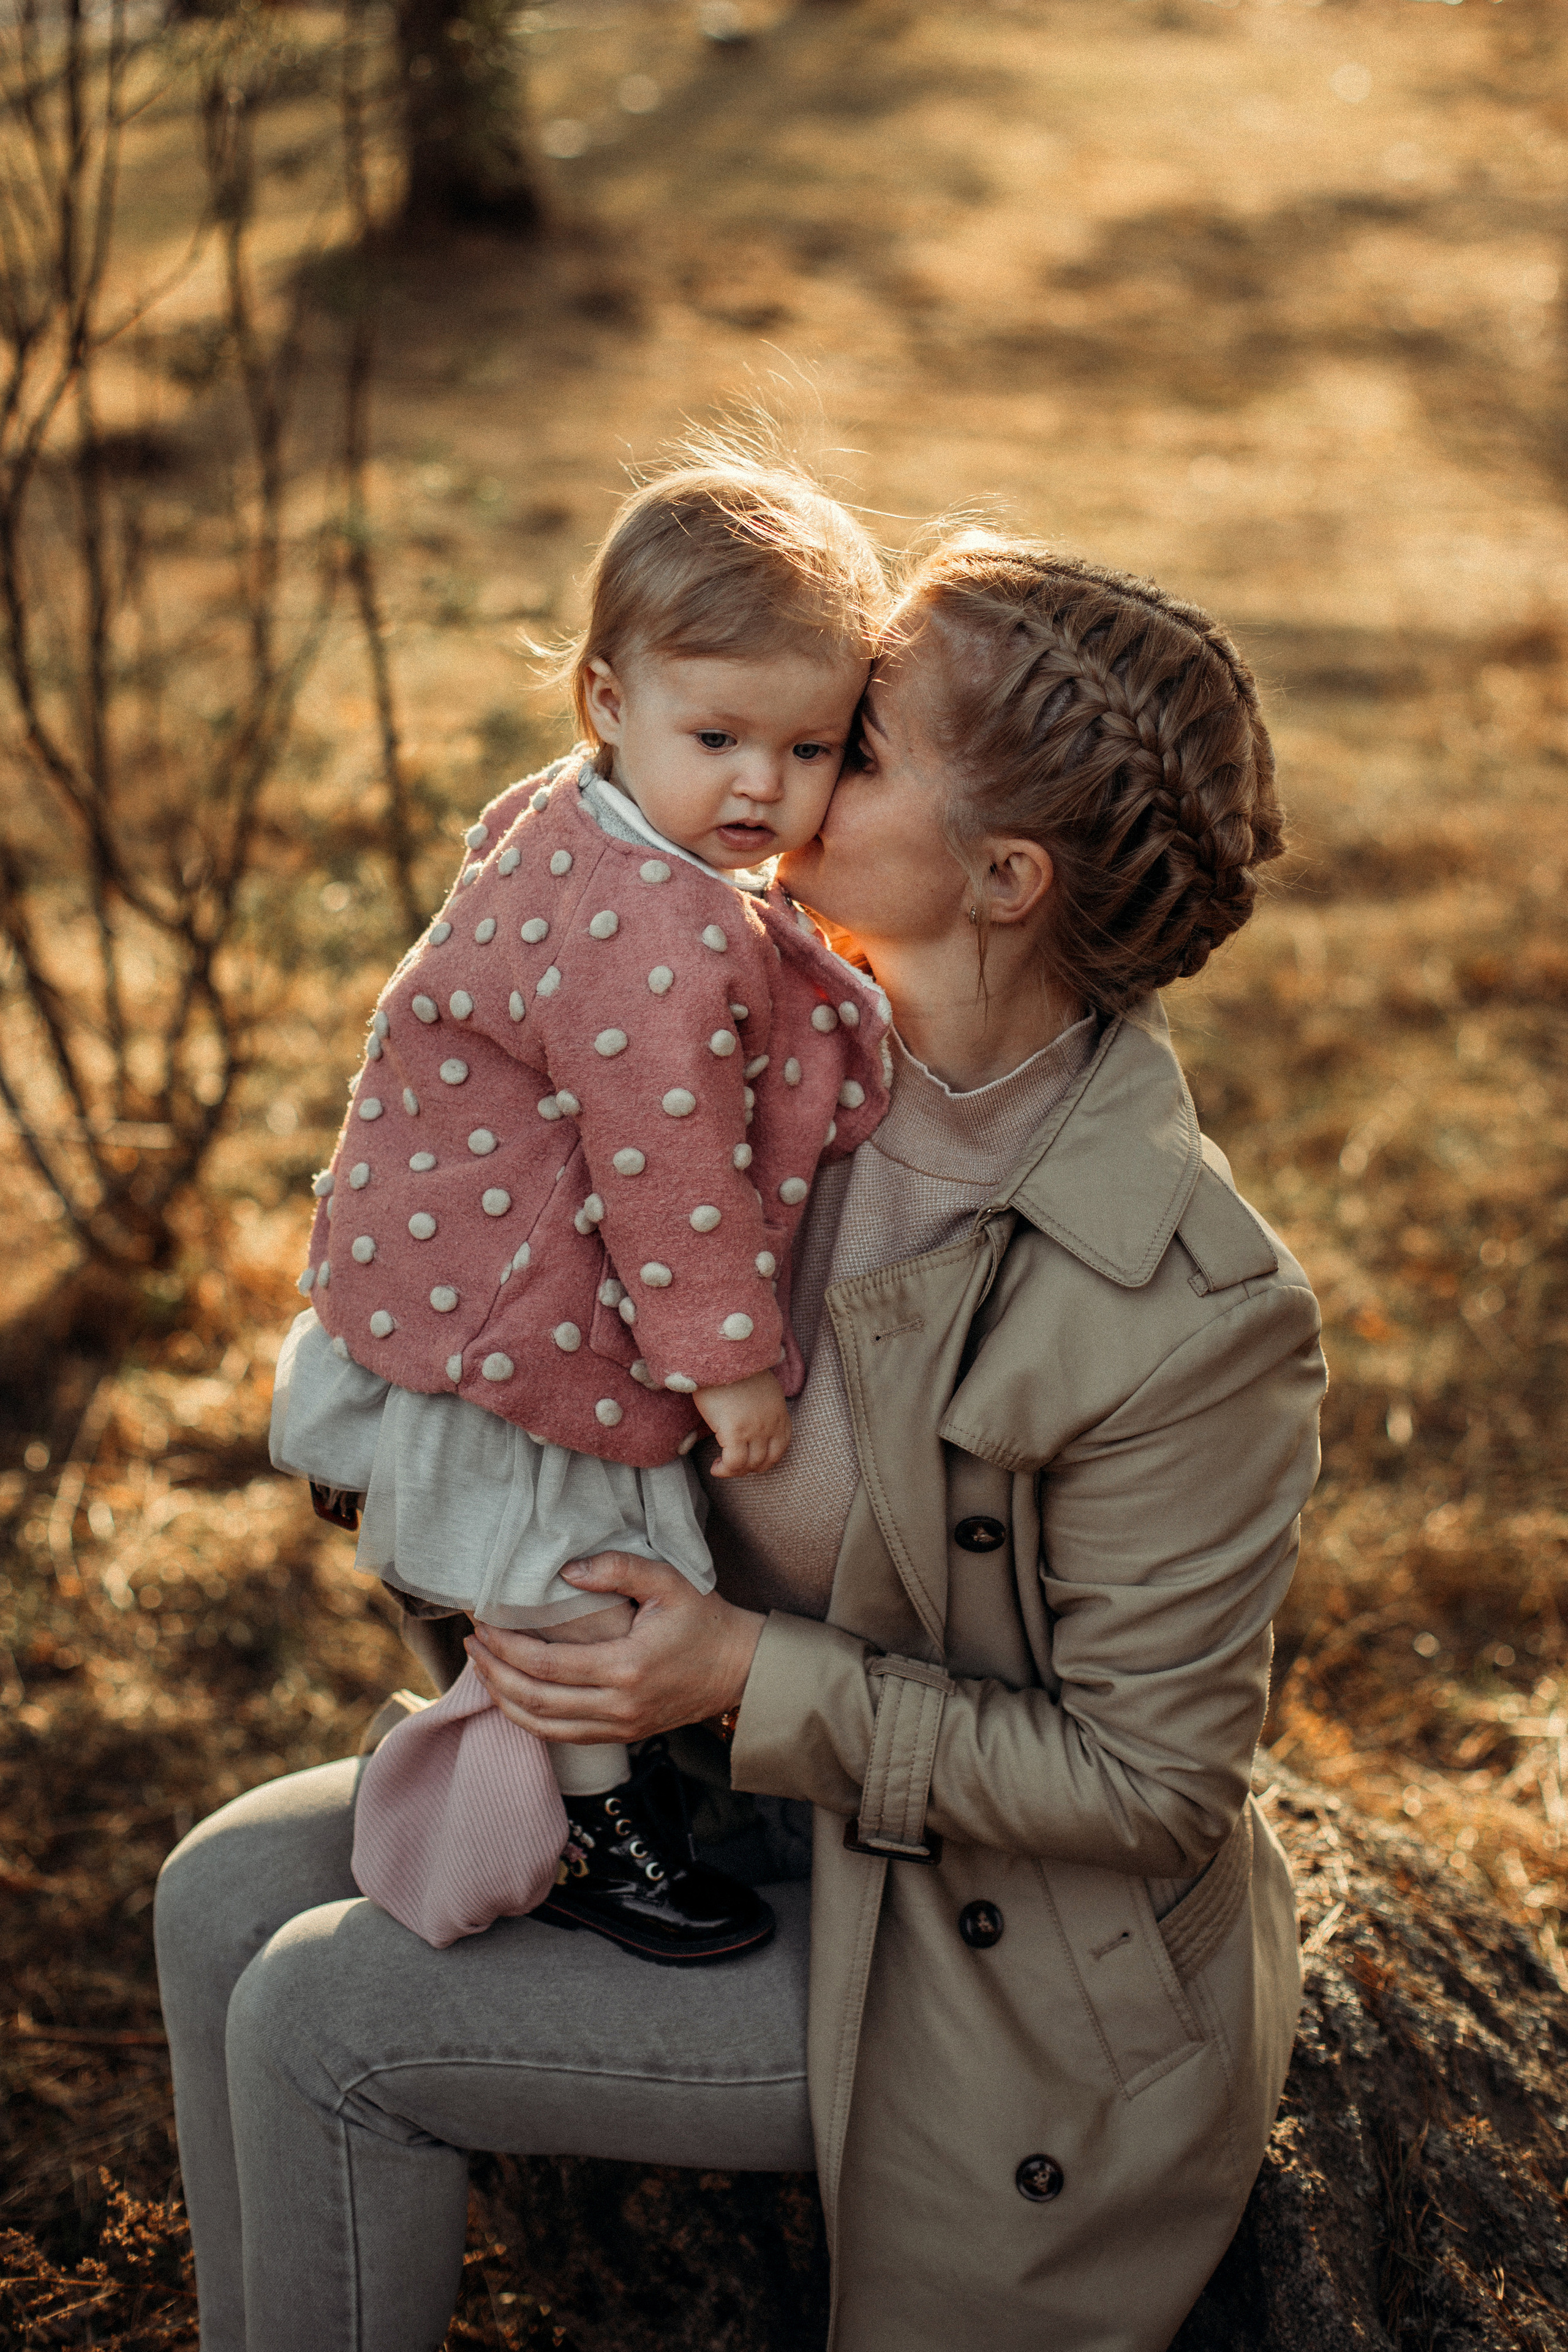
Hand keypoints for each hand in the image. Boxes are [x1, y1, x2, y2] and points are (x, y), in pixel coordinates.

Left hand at [464, 1552, 765, 1744]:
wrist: (740, 1668)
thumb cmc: (705, 1620)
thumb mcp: (668, 1581)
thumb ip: (618, 1568)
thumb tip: (566, 1569)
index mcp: (626, 1667)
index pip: (546, 1665)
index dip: (506, 1647)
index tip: (483, 1624)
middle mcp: (618, 1705)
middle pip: (535, 1701)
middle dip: (494, 1674)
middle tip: (471, 1646)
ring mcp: (620, 1727)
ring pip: (544, 1727)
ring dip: (505, 1701)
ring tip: (483, 1671)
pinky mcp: (622, 1735)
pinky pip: (563, 1736)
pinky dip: (531, 1720)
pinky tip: (514, 1698)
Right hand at [694, 1368, 790, 1478]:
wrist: (720, 1354)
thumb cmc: (733, 1368)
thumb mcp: (760, 1386)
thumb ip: (762, 1405)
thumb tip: (751, 1418)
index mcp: (779, 1411)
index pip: (781, 1447)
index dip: (764, 1458)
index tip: (749, 1457)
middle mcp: (771, 1422)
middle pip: (766, 1460)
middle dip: (749, 1467)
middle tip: (732, 1463)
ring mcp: (755, 1429)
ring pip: (750, 1465)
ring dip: (735, 1471)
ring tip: (721, 1465)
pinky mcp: (735, 1431)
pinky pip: (734, 1463)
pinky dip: (724, 1470)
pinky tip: (715, 1466)